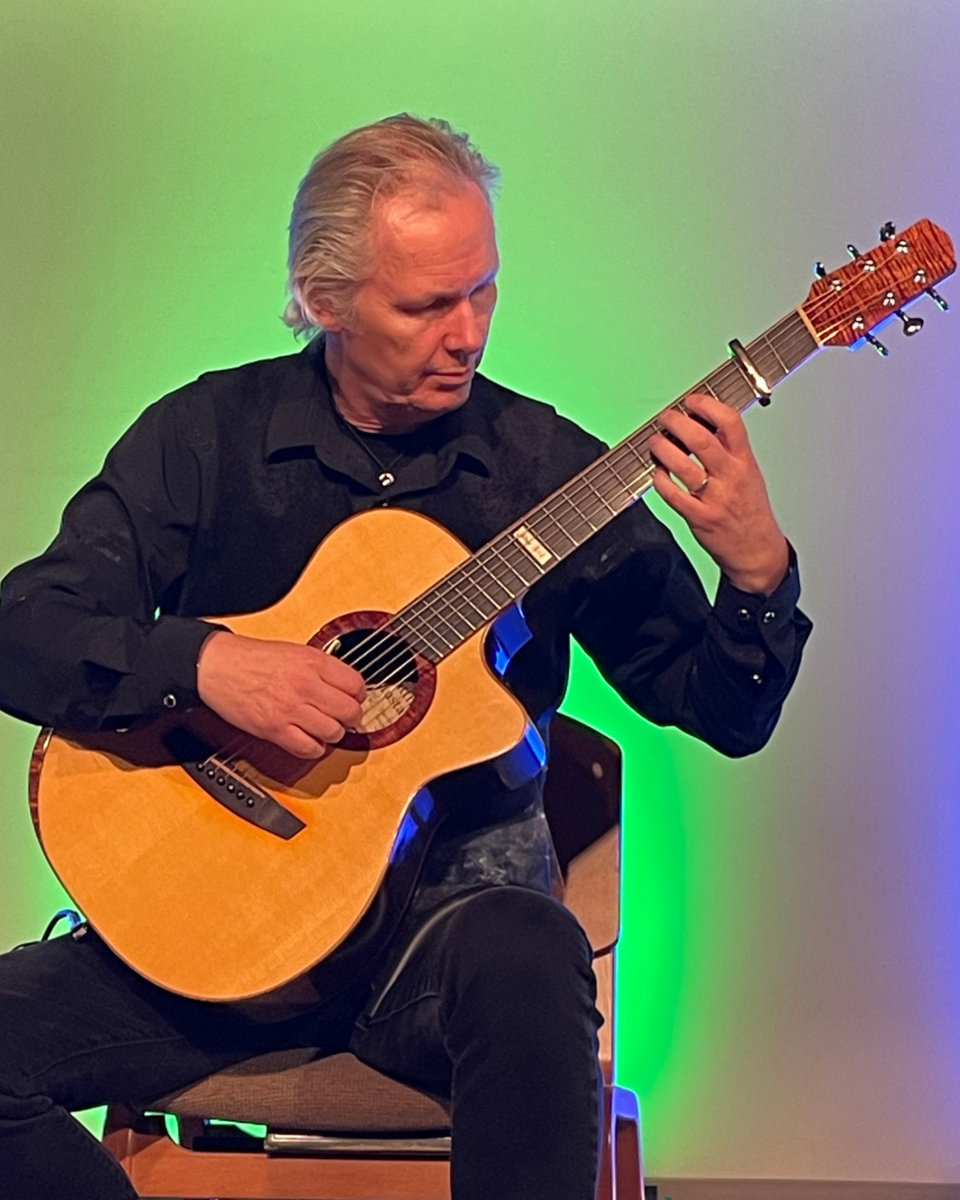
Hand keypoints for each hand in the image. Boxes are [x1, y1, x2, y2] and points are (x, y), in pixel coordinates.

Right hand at [196, 631, 365, 757]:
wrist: (218, 666)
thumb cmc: (253, 659)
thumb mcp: (295, 651)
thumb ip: (322, 668)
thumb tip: (344, 686)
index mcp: (313, 662)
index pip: (356, 684)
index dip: (358, 695)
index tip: (354, 698)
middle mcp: (306, 685)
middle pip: (350, 711)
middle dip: (351, 717)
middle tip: (344, 717)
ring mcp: (291, 708)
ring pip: (334, 732)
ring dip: (333, 734)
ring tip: (325, 729)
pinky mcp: (275, 729)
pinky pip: (309, 748)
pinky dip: (314, 748)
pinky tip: (310, 740)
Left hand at [649, 392, 788, 594]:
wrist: (758, 551)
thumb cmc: (750, 511)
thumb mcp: (749, 473)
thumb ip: (730, 449)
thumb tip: (705, 422)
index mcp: (745, 461)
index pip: (730, 422)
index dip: (708, 406)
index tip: (692, 401)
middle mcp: (731, 477)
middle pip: (701, 439)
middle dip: (677, 422)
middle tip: (666, 418)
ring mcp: (714, 497)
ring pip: (682, 465)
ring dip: (662, 448)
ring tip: (655, 442)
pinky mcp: (699, 517)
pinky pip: (673, 494)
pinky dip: (660, 479)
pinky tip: (657, 472)